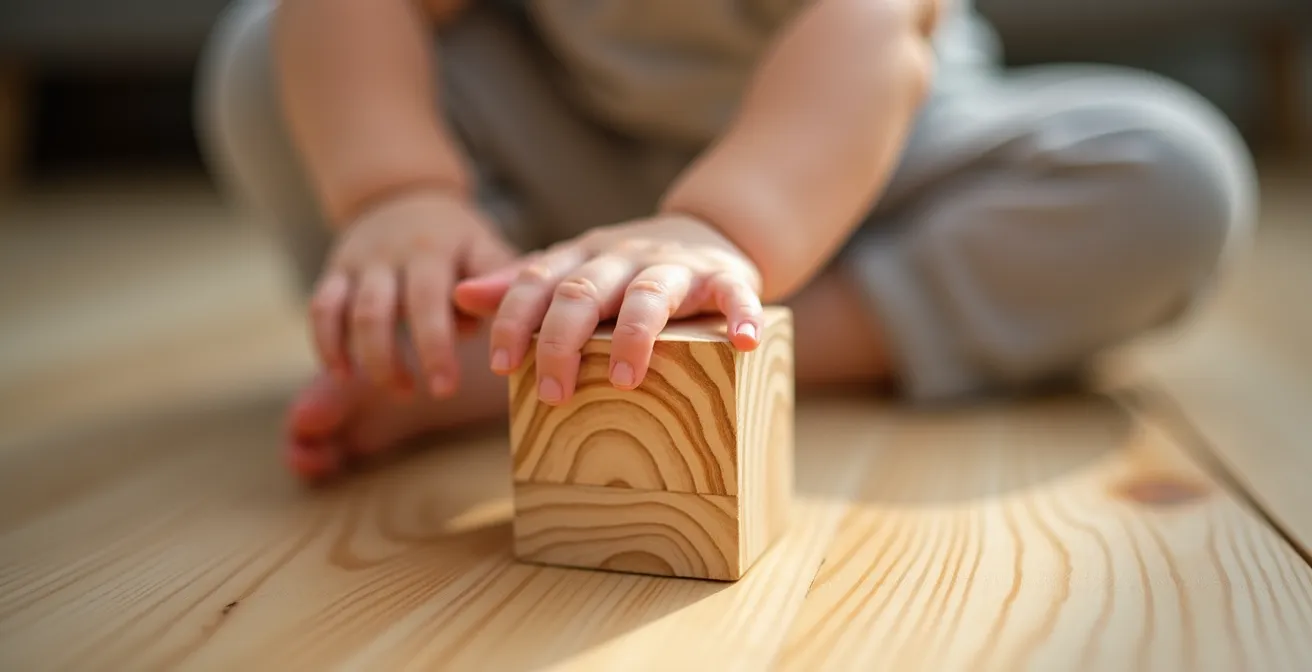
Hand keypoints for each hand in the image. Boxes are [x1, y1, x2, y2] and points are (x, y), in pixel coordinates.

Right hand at [311, 188, 515, 395]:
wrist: (402, 193)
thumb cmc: (456, 238)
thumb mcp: (485, 246)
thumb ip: (499, 282)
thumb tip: (508, 324)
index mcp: (434, 250)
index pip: (431, 299)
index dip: (436, 345)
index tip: (448, 386)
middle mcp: (392, 254)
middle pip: (382, 312)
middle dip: (399, 360)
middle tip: (438, 392)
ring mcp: (360, 262)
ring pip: (352, 315)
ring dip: (373, 359)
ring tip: (403, 390)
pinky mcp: (335, 270)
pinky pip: (321, 309)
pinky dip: (327, 344)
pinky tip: (344, 374)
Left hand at [453, 215, 763, 404]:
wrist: (712, 228)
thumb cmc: (630, 267)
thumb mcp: (575, 269)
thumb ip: (522, 285)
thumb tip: (460, 297)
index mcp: (583, 259)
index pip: (538, 282)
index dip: (516, 320)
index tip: (501, 365)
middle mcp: (624, 258)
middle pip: (584, 291)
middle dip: (564, 340)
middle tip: (554, 391)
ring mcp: (675, 267)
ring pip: (649, 294)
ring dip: (635, 336)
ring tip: (624, 380)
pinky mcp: (725, 277)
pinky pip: (735, 295)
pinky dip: (742, 316)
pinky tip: (745, 343)